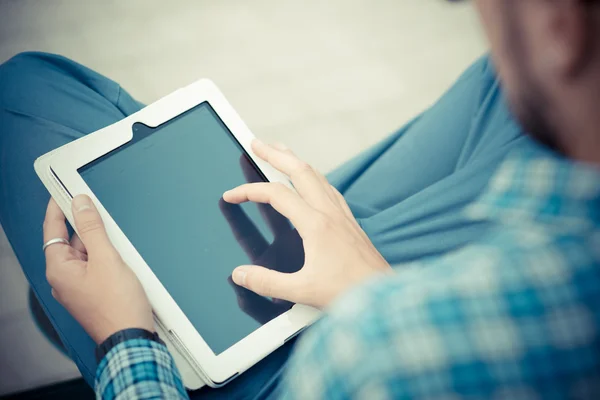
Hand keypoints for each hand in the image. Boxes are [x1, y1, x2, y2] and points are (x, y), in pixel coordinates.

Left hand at [43, 195, 153, 343]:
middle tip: (99, 213)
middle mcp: (64, 279)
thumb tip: (81, 205)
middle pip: (71, 242)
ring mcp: (78, 288)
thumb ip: (93, 229)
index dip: (58, 209)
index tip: (62, 193)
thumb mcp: (107, 258)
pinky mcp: (92, 293)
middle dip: (87, 228)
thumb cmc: (117, 306)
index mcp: (59, 270)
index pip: (52, 230)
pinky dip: (106, 258)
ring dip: (100, 245)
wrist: (131, 336)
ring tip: (117, 245)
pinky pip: (95, 267)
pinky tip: (120, 257)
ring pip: (85, 255)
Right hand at [224, 140, 391, 308]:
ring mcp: (342, 215)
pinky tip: (313, 181)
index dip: (249, 191)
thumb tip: (240, 274)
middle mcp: (330, 213)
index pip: (276, 195)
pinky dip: (315, 177)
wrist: (384, 296)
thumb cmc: (348, 292)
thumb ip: (267, 282)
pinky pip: (330, 189)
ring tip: (281, 153)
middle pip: (300, 171)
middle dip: (275, 154)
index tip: (231, 195)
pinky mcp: (351, 222)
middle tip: (257, 143)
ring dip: (296, 161)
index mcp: (316, 225)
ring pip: (317, 176)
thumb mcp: (302, 291)